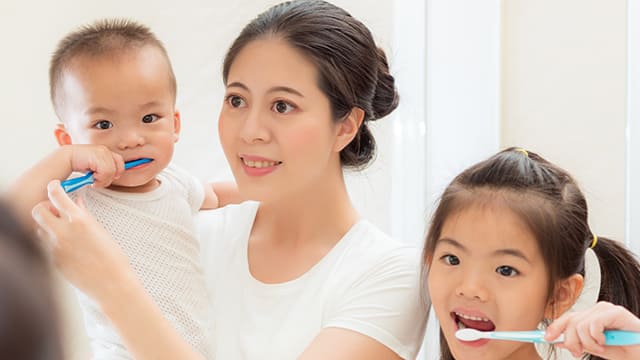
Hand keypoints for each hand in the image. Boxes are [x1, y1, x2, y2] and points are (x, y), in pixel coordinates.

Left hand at [31, 180, 131, 300]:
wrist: (111, 284)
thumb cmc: (112, 259)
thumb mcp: (101, 232)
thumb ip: (86, 216)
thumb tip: (77, 205)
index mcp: (79, 221)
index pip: (56, 195)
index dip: (54, 187)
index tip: (54, 186)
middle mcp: (63, 232)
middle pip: (38, 210)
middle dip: (45, 207)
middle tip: (56, 211)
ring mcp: (55, 248)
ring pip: (39, 228)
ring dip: (47, 225)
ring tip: (63, 230)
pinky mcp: (52, 261)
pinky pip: (45, 245)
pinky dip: (52, 241)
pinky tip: (67, 247)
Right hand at [67, 144, 124, 187]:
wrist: (64, 159)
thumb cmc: (78, 163)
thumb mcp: (95, 167)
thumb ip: (104, 169)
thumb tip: (115, 176)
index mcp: (106, 152)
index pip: (120, 162)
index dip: (119, 171)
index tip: (113, 177)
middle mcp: (105, 150)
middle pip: (118, 168)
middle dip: (110, 177)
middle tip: (99, 181)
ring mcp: (102, 152)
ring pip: (112, 172)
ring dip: (102, 180)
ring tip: (93, 180)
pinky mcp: (98, 156)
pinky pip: (106, 172)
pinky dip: (99, 178)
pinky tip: (90, 177)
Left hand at [545, 301, 639, 358]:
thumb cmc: (625, 350)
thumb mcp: (596, 348)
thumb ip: (579, 342)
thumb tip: (558, 340)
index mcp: (592, 316)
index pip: (568, 318)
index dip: (554, 327)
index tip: (545, 338)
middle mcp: (597, 309)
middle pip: (570, 321)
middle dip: (570, 340)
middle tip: (578, 353)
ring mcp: (606, 309)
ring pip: (580, 325)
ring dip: (588, 343)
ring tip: (601, 348)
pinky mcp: (616, 312)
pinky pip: (593, 324)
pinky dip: (596, 337)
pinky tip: (606, 342)